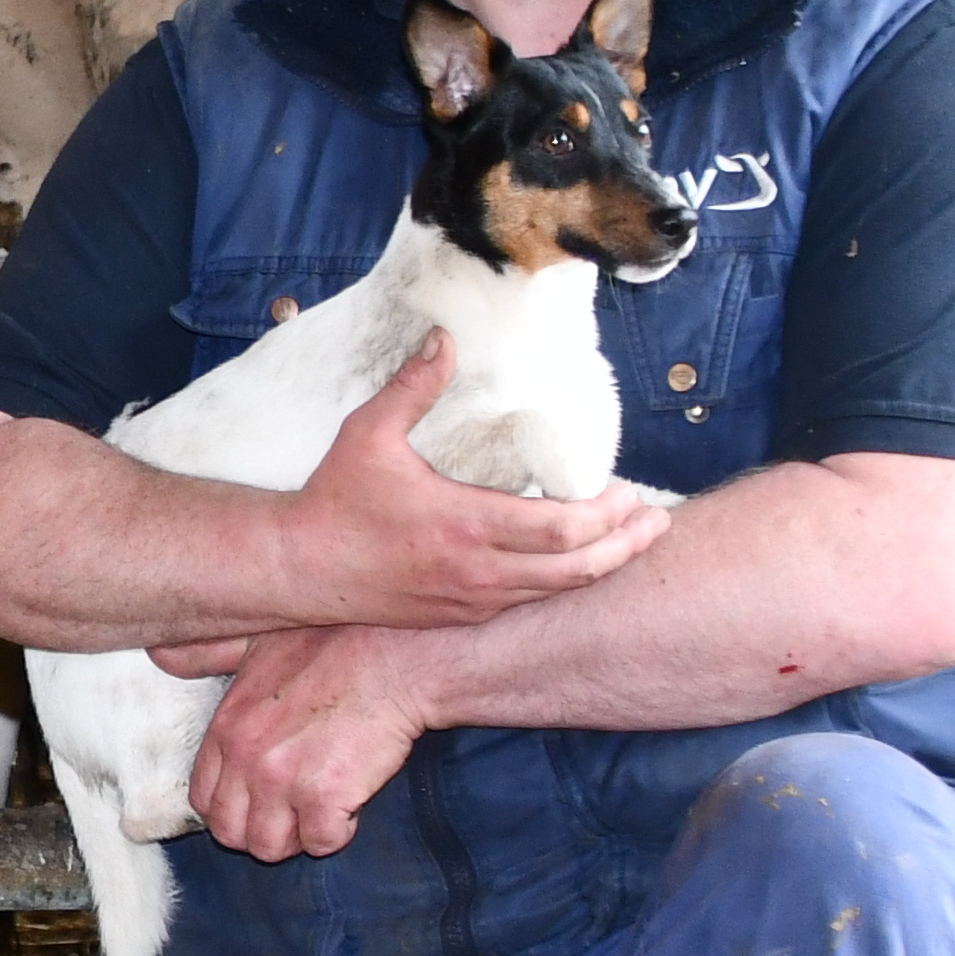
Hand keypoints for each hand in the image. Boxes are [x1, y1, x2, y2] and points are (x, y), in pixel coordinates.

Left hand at [182, 624, 427, 860]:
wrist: (399, 654)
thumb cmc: (337, 642)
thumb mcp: (258, 640)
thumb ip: (209, 654)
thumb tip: (160, 655)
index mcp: (227, 727)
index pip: (203, 797)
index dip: (231, 806)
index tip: (260, 799)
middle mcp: (246, 757)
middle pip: (229, 831)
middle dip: (259, 830)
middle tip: (295, 812)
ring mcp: (283, 780)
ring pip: (268, 847)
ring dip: (296, 837)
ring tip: (321, 811)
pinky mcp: (325, 796)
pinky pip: (320, 843)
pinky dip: (337, 833)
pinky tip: (351, 804)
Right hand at [265, 330, 666, 627]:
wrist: (298, 568)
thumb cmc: (335, 499)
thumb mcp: (369, 433)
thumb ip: (413, 387)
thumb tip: (444, 339)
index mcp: (465, 525)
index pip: (562, 531)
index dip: (607, 515)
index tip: (629, 491)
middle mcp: (476, 572)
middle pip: (576, 571)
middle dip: (624, 546)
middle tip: (656, 522)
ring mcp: (468, 601)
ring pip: (554, 593)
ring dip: (598, 567)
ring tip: (629, 542)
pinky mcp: (457, 616)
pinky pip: (523, 604)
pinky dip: (557, 584)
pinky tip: (572, 564)